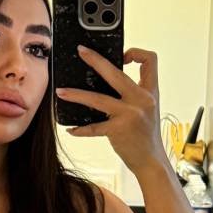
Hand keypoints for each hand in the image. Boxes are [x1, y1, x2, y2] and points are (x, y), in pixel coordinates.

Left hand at [55, 46, 169, 173]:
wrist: (151, 161)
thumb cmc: (145, 135)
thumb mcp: (146, 109)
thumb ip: (133, 94)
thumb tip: (105, 81)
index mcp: (150, 91)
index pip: (149, 60)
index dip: (136, 52)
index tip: (122, 56)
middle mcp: (142, 99)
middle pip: (116, 73)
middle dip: (96, 59)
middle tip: (80, 51)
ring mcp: (130, 114)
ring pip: (97, 98)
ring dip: (76, 95)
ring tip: (60, 92)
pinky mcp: (119, 130)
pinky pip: (94, 127)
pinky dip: (80, 129)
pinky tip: (71, 130)